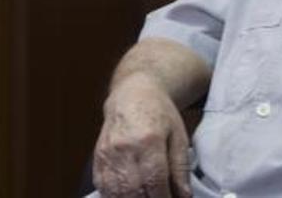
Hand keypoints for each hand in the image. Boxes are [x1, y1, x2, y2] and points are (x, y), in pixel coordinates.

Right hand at [93, 74, 192, 197]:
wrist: (132, 94)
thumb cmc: (159, 113)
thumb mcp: (179, 136)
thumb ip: (181, 168)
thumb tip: (184, 196)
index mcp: (149, 140)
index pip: (155, 182)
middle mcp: (125, 148)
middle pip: (135, 191)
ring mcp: (108, 154)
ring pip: (117, 193)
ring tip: (146, 197)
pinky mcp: (98, 159)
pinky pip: (104, 188)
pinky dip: (116, 197)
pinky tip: (129, 195)